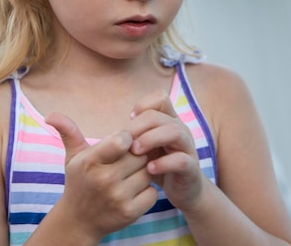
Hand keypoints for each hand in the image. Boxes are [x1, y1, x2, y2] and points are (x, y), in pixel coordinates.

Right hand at [45, 112, 157, 242]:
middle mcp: (103, 180)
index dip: (127, 138)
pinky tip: (134, 192)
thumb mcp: (73, 156)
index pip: (121, 140)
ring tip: (130, 176)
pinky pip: (152, 193)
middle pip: (139, 155)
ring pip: (148, 173)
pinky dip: (147, 192)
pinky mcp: (129, 213)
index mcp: (90, 162)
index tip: (122, 144)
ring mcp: (117, 198)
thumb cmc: (79, 181)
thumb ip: (68, 131)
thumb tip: (50, 115)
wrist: (78, 221)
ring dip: (143, 173)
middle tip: (128, 160)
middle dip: (137, 155)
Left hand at [125, 91, 204, 210]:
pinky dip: (164, 163)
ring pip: (175, 132)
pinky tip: (149, 169)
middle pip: (161, 115)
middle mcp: (180, 130)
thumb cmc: (157, 165)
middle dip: (139, 125)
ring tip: (135, 151)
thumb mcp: (142, 148)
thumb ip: (128, 137)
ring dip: (151, 139)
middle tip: (125, 142)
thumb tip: (99, 132)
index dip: (143, 105)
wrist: (183, 191)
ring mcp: (187, 148)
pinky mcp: (191, 168)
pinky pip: (181, 160)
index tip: (128, 120)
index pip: (160, 98)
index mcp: (168, 121)